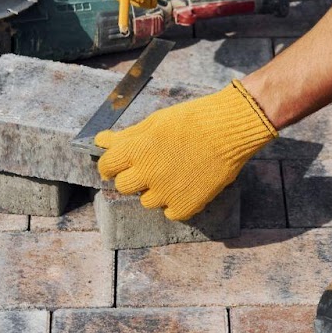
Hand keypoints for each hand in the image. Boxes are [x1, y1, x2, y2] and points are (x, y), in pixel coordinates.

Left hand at [96, 80, 276, 219]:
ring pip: (146, 201)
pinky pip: (170, 212)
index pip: (107, 166)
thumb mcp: (155, 121)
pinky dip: (175, 202)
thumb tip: (101, 141)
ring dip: (155, 190)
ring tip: (174, 172)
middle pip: (123, 187)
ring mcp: (166, 192)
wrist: (229, 130)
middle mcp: (148, 174)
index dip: (111, 165)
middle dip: (131, 177)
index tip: (118, 164)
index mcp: (137, 150)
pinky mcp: (186, 205)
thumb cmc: (192, 119)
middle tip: (149, 167)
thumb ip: (127, 136)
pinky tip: (186, 184)